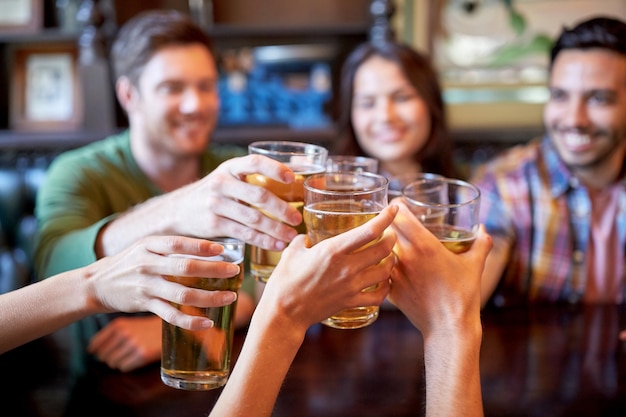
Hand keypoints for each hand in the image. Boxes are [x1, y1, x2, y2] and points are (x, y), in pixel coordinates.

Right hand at [85, 235, 240, 329]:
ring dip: (210, 296)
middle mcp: (148, 264)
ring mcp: (146, 285)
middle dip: (214, 270)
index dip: (202, 246)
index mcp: (150, 245)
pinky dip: (190, 321)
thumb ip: (171, 246)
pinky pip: (171, 315)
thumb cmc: (130, 261)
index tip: (222, 250)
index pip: (179, 243)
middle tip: (235, 272)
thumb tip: (209, 247)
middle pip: (186, 267)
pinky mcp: (144, 304)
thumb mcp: (146, 246)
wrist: (96, 283)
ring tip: (230, 297)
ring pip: (183, 293)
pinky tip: (207, 322)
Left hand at [88, 315, 160, 371]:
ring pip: (113, 363)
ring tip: (130, 355)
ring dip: (119, 362)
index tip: (100, 353)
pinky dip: (128, 366)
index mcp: (118, 324)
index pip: (95, 344)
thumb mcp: (129, 323)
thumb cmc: (148, 328)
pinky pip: (124, 367)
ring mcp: (133, 344)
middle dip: (110, 357)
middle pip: (103, 356)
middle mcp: (124, 333)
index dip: (97, 351)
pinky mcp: (143, 354)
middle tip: (120, 354)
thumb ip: (112, 334)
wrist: (172, 327)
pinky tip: (136, 359)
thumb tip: (92, 350)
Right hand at [166, 154, 301, 250]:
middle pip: (258, 196)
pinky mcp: (213, 224)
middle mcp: (222, 183)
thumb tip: (293, 183)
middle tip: (297, 218)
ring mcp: (216, 204)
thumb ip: (251, 180)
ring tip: (291, 236)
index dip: (274, 168)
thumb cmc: (214, 194)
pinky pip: (244, 233)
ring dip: (276, 229)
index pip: (254, 162)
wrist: (177, 211)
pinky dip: (263, 240)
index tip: (292, 178)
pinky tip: (276, 245)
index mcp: (230, 168)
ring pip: (253, 218)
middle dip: (282, 209)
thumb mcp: (227, 178)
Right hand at [260, 205, 397, 331]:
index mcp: (333, 250)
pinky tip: (384, 282)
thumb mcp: (293, 252)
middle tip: (391, 234)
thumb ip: (303, 240)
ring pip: (385, 271)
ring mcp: (351, 286)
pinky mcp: (351, 302)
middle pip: (383, 249)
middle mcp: (346, 267)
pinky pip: (379, 295)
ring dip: (391, 261)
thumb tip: (307, 237)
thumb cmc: (285, 280)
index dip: (386, 218)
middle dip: (391, 238)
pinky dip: (386, 287)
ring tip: (389, 256)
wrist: (284, 312)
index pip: (369, 231)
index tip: (393, 209)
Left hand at [387, 201, 491, 336]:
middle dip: (388, 221)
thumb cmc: (464, 295)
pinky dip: (382, 264)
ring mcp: (395, 274)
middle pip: (386, 228)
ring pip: (379, 249)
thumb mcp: (475, 266)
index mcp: (425, 245)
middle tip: (393, 219)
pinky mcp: (390, 290)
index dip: (397, 205)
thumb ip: (481, 243)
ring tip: (388, 240)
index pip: (399, 214)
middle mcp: (406, 257)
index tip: (399, 204)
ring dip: (382, 243)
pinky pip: (379, 270)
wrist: (449, 328)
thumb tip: (483, 228)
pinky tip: (387, 264)